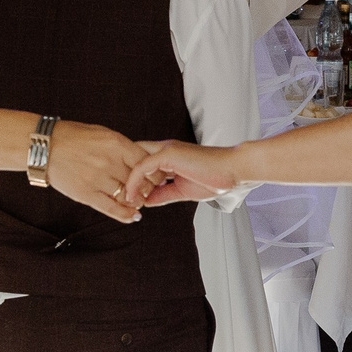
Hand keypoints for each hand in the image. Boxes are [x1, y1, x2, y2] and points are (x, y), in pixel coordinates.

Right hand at [46, 122, 148, 222]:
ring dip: (137, 201)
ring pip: (128, 196)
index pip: (147, 162)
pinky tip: (133, 216)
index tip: (155, 176)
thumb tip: (141, 158)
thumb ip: (122, 147)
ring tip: (137, 201)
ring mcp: (97, 179)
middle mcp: (109, 162)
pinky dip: (125, 215)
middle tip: (148, 190)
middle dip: (148, 188)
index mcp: (116, 144)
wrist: (45, 146)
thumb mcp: (102, 133)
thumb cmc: (73, 137)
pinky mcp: (86, 194)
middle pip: (141, 181)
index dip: (155, 172)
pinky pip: (111, 208)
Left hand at [124, 140, 241, 207]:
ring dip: (125, 182)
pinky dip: (134, 183)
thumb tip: (146, 201)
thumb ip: (163, 194)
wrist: (233, 171)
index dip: (131, 179)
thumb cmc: (214, 179)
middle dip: (122, 178)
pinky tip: (132, 198)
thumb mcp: (182, 190)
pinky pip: (142, 167)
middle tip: (118, 200)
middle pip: (131, 159)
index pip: (140, 162)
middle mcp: (163, 149)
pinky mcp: (168, 154)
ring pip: (133, 162)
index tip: (128, 200)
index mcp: (167, 156)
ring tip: (123, 202)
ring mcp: (165, 149)